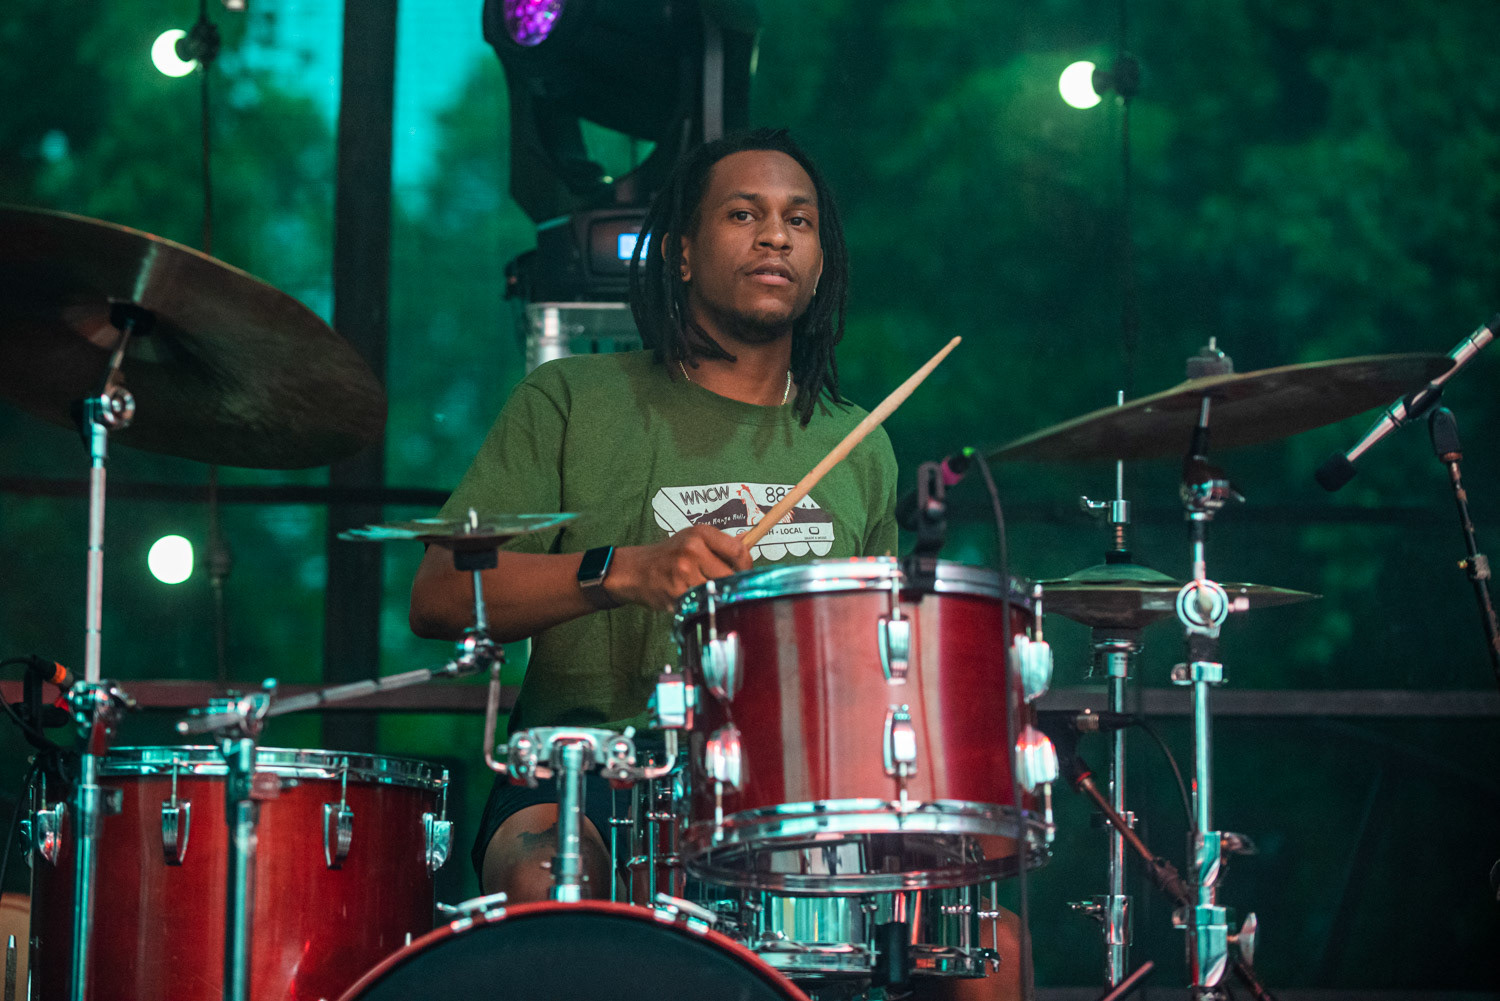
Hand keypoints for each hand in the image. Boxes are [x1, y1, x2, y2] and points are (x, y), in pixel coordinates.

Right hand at [605, 525, 751, 610]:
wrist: (634, 570)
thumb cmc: (668, 555)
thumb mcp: (692, 539)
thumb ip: (719, 546)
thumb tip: (748, 553)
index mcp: (701, 533)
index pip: (738, 550)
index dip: (746, 566)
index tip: (744, 573)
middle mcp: (693, 549)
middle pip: (730, 575)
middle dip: (730, 585)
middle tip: (723, 587)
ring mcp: (684, 572)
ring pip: (716, 592)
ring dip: (713, 596)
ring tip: (701, 590)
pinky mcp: (676, 592)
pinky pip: (700, 603)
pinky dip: (698, 603)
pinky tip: (688, 596)